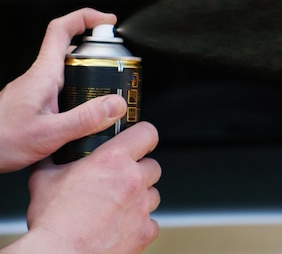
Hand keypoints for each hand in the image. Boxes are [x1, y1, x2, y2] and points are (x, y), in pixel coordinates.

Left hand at [0, 8, 127, 171]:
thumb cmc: (1, 142)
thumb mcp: (48, 135)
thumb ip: (85, 120)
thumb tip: (115, 104)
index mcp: (42, 75)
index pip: (62, 29)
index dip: (86, 18)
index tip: (108, 21)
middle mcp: (39, 77)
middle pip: (72, 49)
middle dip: (99, 53)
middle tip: (118, 65)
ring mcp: (36, 89)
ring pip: (69, 70)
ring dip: (91, 75)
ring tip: (108, 93)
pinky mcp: (36, 103)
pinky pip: (63, 88)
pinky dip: (80, 92)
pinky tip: (87, 115)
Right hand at [13, 122, 160, 253]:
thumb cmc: (53, 221)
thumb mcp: (44, 179)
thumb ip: (52, 160)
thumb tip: (49, 154)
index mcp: (113, 160)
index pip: (147, 133)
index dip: (143, 136)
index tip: (138, 142)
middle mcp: (133, 180)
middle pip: (152, 166)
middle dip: (139, 171)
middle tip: (119, 181)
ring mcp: (142, 206)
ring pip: (153, 194)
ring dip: (140, 197)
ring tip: (117, 206)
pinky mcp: (145, 231)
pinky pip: (152, 222)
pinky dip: (140, 224)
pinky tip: (121, 226)